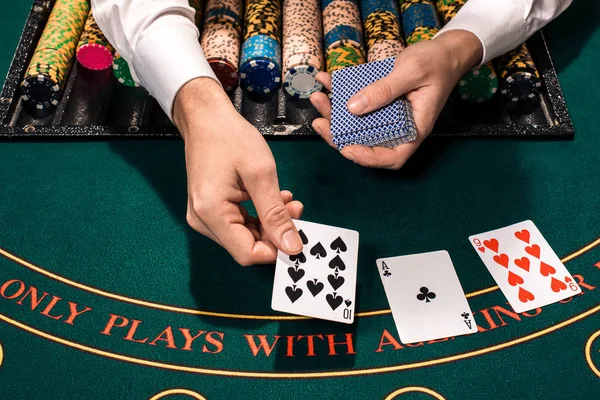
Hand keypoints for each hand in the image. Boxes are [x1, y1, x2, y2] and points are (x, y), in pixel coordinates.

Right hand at [174, 78, 303, 265]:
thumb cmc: (230, 138)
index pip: (247, 254)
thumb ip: (275, 214)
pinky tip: (273, 198)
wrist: (205, 117)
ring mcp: (204, 216)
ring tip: (287, 200)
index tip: (298, 234)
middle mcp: (203, 221)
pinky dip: (258, 215)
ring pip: (244, 235)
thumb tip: (292, 247)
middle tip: (296, 209)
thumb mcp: (261, 174)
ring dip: (269, 222)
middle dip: (275, 232)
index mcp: (211, 214)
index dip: (276, 250)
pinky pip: (238, 223)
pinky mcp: (209, 209)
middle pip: (246, 245)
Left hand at [310, 30, 482, 169]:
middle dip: (339, 136)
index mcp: (414, 129)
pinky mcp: (379, 102)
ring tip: (319, 98)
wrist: (444, 51)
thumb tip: (353, 107)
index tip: (347, 149)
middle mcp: (399, 127)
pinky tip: (327, 80)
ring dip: (334, 115)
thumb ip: (384, 90)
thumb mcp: (412, 72)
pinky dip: (339, 94)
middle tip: (320, 123)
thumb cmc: (436, 63)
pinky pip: (356, 104)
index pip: (393, 156)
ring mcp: (387, 116)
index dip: (368, 158)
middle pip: (367, 143)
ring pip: (357, 124)